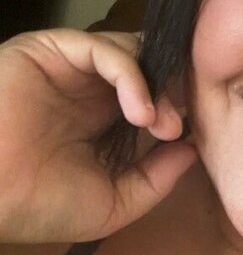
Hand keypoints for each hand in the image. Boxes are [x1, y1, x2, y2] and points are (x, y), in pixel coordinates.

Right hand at [0, 28, 197, 242]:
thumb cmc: (38, 206)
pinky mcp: (52, 50)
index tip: (191, 138)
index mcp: (101, 121)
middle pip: (150, 69)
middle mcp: (88, 89)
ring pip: (133, 52)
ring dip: (157, 85)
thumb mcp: (112, 205)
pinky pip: (104, 48)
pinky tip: (140, 111)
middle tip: (178, 128)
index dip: (178, 110)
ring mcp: (71, 68)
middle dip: (173, 94)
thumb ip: (155, 179)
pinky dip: (132, 74)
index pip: (155, 97)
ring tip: (161, 124)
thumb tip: (193, 151)